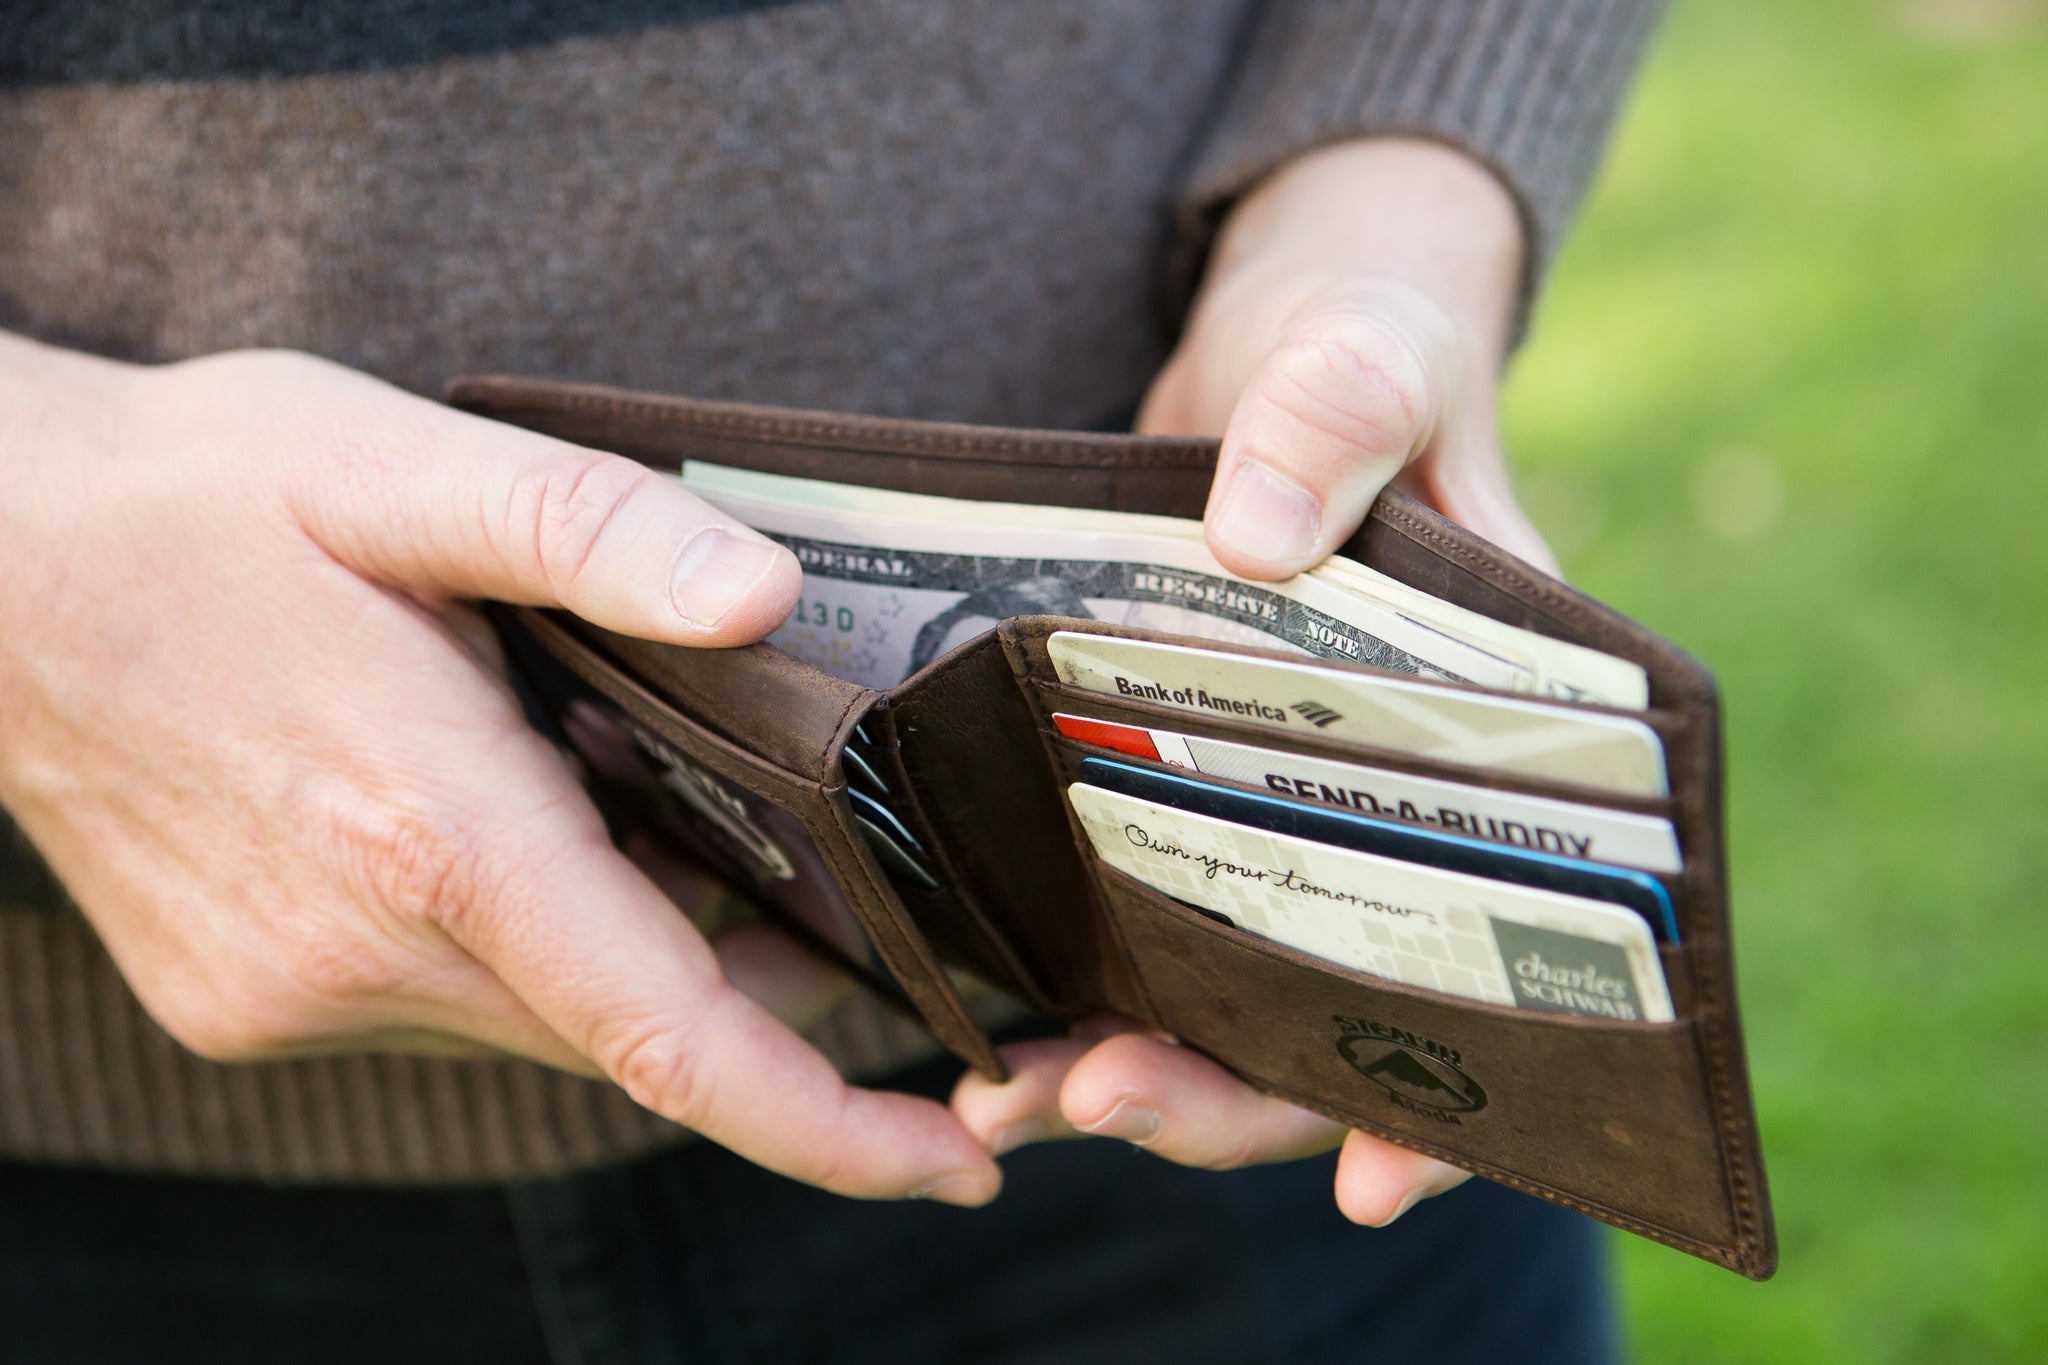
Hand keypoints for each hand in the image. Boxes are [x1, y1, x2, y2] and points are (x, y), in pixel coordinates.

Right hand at [0, 338, 1000, 1205]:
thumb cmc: (191, 499)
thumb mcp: (398, 464)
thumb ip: (594, 530)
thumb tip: (770, 599)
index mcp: (429, 829)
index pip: (666, 1036)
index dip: (823, 1123)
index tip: (948, 1167)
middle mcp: (361, 946)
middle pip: (625, 1032)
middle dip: (758, 1010)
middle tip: (853, 922)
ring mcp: (296, 989)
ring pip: (541, 1023)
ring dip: (633, 966)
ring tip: (684, 836)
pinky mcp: (253, 996)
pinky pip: (453, 1006)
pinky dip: (530, 954)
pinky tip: (533, 839)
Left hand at [953, 139, 1553, 1223]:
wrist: (1275, 349)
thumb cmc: (1363, 350)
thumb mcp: (1366, 355)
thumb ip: (1338, 414)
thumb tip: (1262, 535)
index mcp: (1496, 745)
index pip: (1498, 955)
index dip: (1451, 1090)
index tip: (1371, 1181)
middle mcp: (1389, 811)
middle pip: (1335, 1014)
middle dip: (1231, 1090)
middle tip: (1102, 1100)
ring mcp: (1275, 812)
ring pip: (1227, 994)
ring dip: (1135, 1065)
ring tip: (1015, 1096)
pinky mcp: (1169, 785)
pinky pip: (1136, 917)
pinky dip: (1073, 981)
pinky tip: (986, 1025)